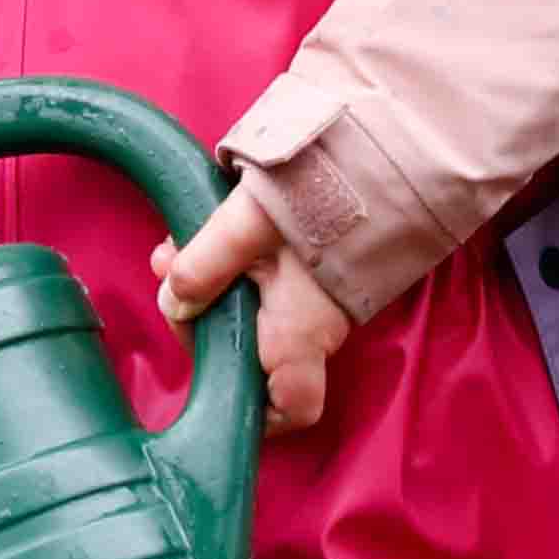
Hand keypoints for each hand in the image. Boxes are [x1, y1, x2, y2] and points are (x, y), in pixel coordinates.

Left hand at [153, 186, 354, 432]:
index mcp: (302, 330)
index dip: (257, 415)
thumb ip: (205, 262)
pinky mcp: (317, 274)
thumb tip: (176, 300)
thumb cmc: (322, 188)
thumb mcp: (248, 221)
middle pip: (253, 360)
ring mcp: (319, 302)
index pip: (293, 408)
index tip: (215, 381)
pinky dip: (231, 271)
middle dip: (204, 324)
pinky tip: (206, 235)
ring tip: (180, 247)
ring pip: (253, 319)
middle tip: (173, 278)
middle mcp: (316, 327)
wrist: (385, 144)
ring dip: (211, 289)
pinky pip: (265, 291)